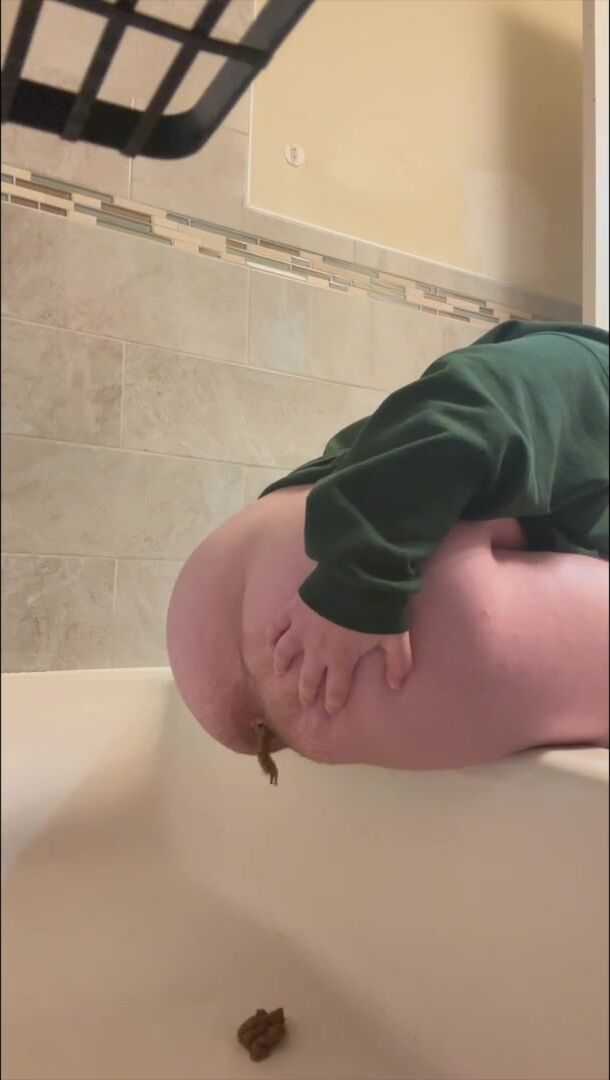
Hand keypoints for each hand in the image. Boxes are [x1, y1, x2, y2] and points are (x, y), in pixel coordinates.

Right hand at [269, 593, 411, 714]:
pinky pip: (276, 627)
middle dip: (306, 692)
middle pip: (308, 678)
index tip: (331, 709)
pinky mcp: (293, 610)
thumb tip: (396, 686)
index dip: (334, 702)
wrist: (357, 575)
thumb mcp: (395, 637)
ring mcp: (301, 630)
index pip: (336, 689)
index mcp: (341, 659)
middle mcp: (317, 650)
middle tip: (305, 700)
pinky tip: (269, 642)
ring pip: (284, 654)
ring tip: (280, 672)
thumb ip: (397, 663)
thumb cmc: (378, 608)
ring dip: (282, 665)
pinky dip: (271, 636)